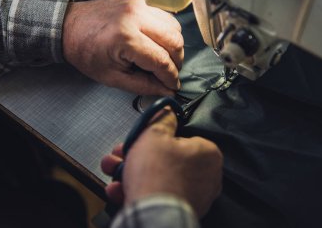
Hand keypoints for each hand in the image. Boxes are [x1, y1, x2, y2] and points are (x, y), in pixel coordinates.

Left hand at [62, 0, 183, 95]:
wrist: (69, 27)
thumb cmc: (85, 52)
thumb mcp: (112, 77)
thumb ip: (143, 85)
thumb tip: (166, 90)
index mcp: (125, 38)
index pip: (161, 60)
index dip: (170, 77)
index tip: (173, 86)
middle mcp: (135, 16)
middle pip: (174, 41)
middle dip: (176, 62)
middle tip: (169, 74)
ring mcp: (138, 4)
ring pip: (174, 26)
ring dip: (174, 46)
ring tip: (164, 59)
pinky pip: (163, 17)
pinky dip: (165, 32)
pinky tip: (156, 42)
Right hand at [101, 109, 222, 216]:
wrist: (152, 212)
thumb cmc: (158, 175)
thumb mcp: (154, 134)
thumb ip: (162, 118)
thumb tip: (167, 110)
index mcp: (207, 154)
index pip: (181, 138)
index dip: (156, 138)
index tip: (143, 139)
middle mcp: (205, 176)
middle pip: (165, 158)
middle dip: (137, 155)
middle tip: (123, 153)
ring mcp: (193, 195)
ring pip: (158, 177)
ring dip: (131, 172)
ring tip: (114, 169)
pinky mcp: (178, 209)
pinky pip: (156, 194)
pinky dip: (137, 190)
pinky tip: (119, 187)